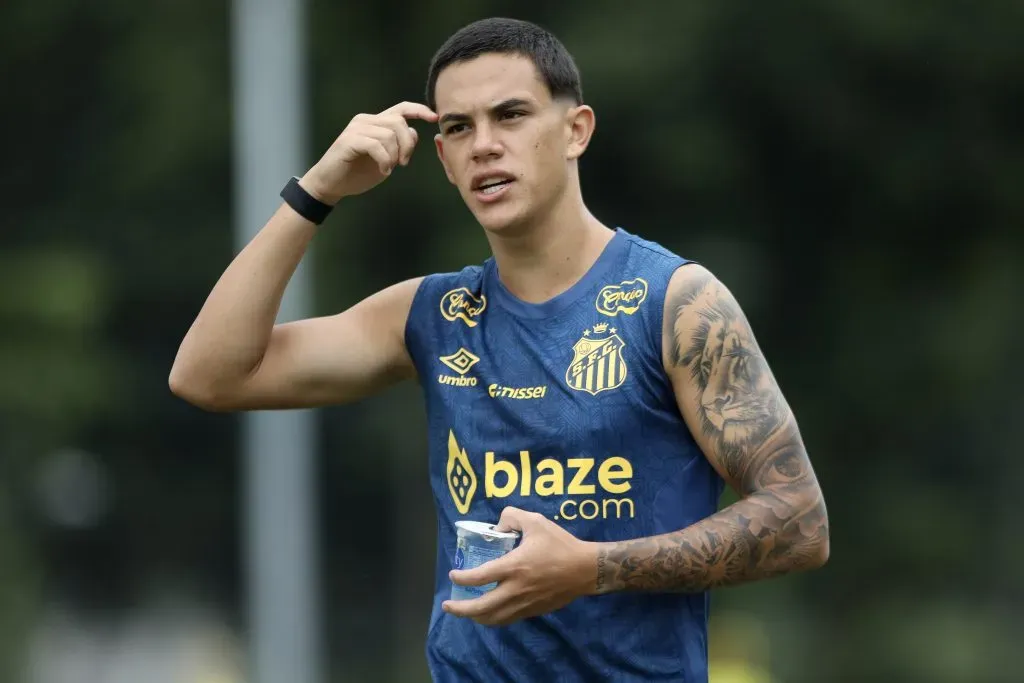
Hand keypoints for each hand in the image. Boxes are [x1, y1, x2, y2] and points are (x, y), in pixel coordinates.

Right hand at [300, 101, 437, 204]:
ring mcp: (356, 129)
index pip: (401, 109)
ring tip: (389, 168)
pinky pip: (376, 145)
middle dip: (408, 145)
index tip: (434, 118)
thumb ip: (399, 145)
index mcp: (375, 122)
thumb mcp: (386, 159)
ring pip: (389, 134)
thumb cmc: (356, 173)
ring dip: (394, 155)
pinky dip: (384, 160)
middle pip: (399, 123)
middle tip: (403, 164)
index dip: (419, 110)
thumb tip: (414, 133)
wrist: (331, 184)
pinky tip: (383, 170)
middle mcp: (366, 121)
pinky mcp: (349, 140)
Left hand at [442, 507, 596, 626]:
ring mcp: (524, 604)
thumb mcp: (536, 521)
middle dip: (460, 609)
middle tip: (448, 605)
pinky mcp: (533, 611)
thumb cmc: (560, 544)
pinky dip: (494, 618)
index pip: (479, 577)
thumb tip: (497, 526)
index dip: (462, 577)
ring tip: (467, 612)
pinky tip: (490, 612)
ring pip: (494, 619)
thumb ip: (512, 517)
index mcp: (513, 567)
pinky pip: (508, 619)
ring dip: (476, 617)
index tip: (453, 574)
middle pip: (481, 607)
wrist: (585, 569)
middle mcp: (515, 590)